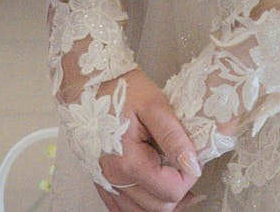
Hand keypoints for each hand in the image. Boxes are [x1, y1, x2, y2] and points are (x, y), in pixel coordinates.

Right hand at [95, 70, 202, 211]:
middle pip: (159, 208)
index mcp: (128, 162)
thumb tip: (193, 165)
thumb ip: (174, 137)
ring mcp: (105, 181)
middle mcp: (114, 178)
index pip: (172, 191)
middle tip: (183, 164)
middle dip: (178, 189)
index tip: (192, 157)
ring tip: (170, 176)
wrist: (86, 81)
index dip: (190, 176)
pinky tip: (150, 186)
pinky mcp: (99, 179)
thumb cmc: (118, 88)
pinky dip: (140, 202)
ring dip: (160, 198)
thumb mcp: (153, 105)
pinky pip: (121, 208)